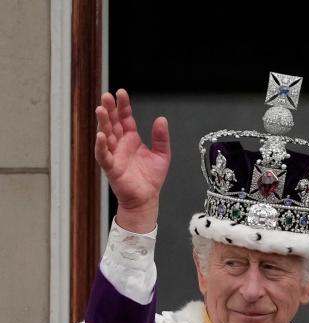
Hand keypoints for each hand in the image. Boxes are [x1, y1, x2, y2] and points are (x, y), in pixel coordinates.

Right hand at [94, 89, 170, 231]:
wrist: (147, 198)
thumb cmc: (151, 177)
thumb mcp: (162, 154)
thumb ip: (161, 138)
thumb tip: (161, 119)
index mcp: (131, 138)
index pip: (125, 118)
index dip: (123, 106)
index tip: (121, 93)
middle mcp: (120, 144)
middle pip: (112, 123)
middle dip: (109, 109)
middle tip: (106, 96)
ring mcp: (114, 154)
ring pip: (105, 135)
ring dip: (103, 123)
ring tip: (101, 110)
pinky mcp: (111, 167)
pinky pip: (103, 155)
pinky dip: (101, 146)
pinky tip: (101, 136)